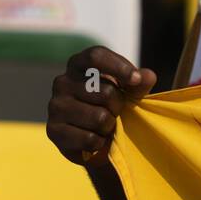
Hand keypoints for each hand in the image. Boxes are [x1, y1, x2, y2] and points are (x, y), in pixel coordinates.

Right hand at [46, 46, 156, 166]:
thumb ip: (138, 83)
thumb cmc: (109, 107)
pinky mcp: (53, 130)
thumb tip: (146, 76)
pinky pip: (90, 139)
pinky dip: (99, 143)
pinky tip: (94, 139)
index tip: (136, 80)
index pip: (95, 56)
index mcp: (77, 65)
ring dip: (109, 127)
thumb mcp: (128, 92)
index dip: (118, 66)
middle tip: (114, 112)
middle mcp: (62, 82)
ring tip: (103, 126)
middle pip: (105, 91)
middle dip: (118, 106)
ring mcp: (55, 106)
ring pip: (99, 118)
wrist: (90, 138)